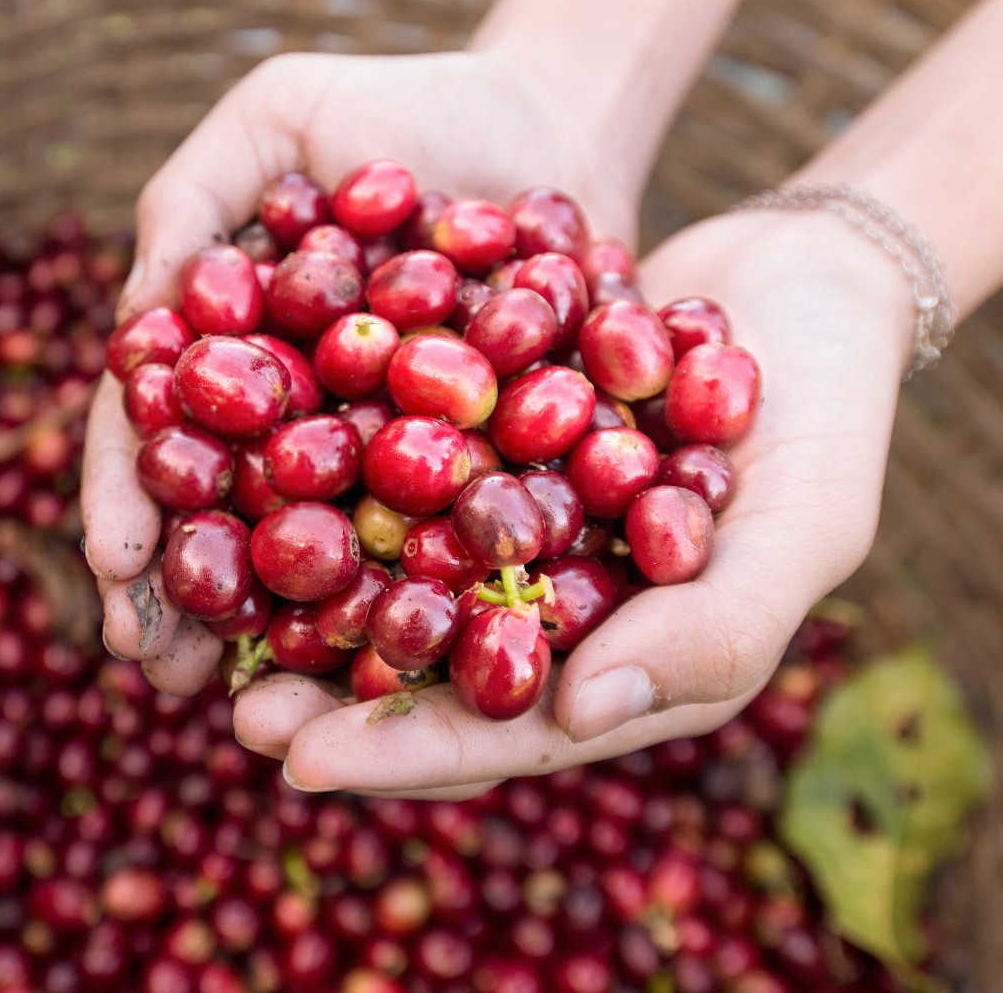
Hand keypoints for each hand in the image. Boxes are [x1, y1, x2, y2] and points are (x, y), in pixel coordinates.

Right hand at [81, 49, 641, 694]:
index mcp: (226, 348)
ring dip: (270, 631)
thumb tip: (136, 324)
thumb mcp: (279, 112)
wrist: (556, 125)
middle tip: (155, 665)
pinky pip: (429, 551)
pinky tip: (376, 670)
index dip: (128, 497)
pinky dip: (398, 610)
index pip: (156, 430)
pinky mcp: (467, 478)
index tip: (116, 562)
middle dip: (182, 593)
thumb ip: (193, 196)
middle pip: (221, 515)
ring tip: (240, 702)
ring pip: (312, 557)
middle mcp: (288, 417)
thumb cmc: (404, 107)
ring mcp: (375, 457)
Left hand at [241, 208, 910, 797]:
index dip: (402, 751)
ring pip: (386, 573)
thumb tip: (575, 714)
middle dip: (324, 693)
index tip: (297, 761)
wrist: (803, 276)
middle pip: (422, 667)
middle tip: (227, 706)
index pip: (501, 730)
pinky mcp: (471, 441)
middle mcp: (543, 602)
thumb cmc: (830, 413)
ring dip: (302, 595)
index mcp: (616, 658)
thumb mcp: (799, 528)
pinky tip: (239, 472)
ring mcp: (501, 521)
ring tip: (208, 607)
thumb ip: (705, 632)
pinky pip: (385, 467)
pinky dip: (320, 475)